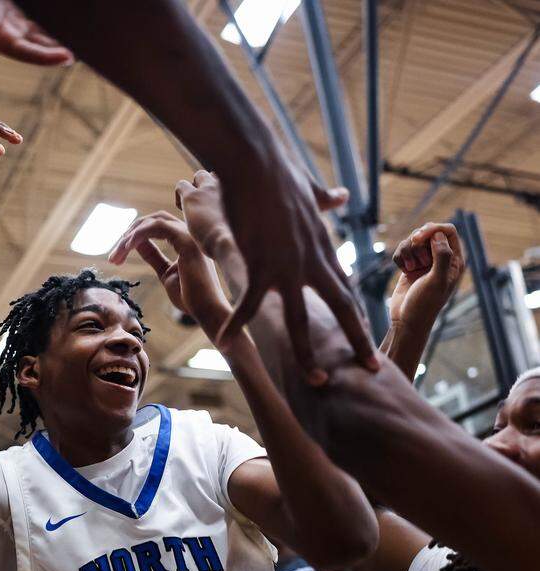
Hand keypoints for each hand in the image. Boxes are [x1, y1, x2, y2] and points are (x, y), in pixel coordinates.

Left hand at [109, 210, 230, 336]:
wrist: (206, 311)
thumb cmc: (190, 297)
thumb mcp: (166, 273)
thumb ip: (154, 256)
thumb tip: (137, 244)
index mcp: (185, 240)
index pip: (156, 226)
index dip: (134, 237)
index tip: (117, 256)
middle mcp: (189, 233)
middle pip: (152, 220)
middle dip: (128, 234)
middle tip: (113, 256)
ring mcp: (189, 235)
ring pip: (151, 222)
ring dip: (128, 237)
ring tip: (115, 256)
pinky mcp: (186, 240)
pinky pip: (156, 227)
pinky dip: (138, 235)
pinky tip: (126, 248)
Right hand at [215, 163, 377, 384]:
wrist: (256, 163)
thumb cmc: (277, 171)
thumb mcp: (309, 188)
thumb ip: (325, 199)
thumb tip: (342, 195)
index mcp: (322, 246)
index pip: (345, 289)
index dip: (356, 316)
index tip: (365, 338)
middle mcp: (312, 261)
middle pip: (342, 308)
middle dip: (358, 340)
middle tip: (372, 371)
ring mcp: (287, 266)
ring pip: (302, 319)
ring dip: (310, 353)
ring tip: (317, 380)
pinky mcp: (259, 263)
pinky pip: (248, 303)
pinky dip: (236, 324)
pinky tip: (226, 341)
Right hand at [389, 223, 464, 331]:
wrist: (407, 320)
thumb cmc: (425, 304)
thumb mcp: (437, 281)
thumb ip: (442, 257)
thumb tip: (438, 235)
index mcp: (455, 260)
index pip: (448, 231)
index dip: (433, 230)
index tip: (419, 238)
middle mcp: (441, 258)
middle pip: (429, 233)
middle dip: (418, 241)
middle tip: (415, 257)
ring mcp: (425, 262)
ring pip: (413, 240)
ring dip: (407, 252)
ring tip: (410, 269)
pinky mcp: (410, 265)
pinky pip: (402, 250)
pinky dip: (400, 258)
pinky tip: (403, 271)